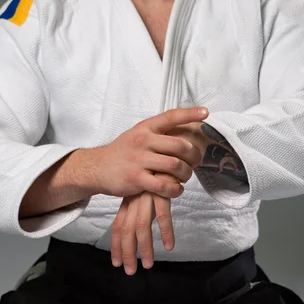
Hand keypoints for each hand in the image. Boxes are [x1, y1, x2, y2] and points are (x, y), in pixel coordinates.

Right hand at [92, 107, 206, 198]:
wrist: (96, 167)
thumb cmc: (122, 151)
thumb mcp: (137, 134)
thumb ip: (157, 132)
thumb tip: (185, 128)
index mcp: (145, 127)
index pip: (171, 116)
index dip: (190, 113)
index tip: (206, 113)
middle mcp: (142, 141)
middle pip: (179, 145)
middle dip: (194, 156)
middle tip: (196, 162)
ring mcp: (139, 160)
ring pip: (175, 166)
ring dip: (186, 174)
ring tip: (185, 177)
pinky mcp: (136, 179)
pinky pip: (163, 186)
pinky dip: (175, 189)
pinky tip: (176, 189)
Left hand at [111, 173, 177, 275]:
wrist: (167, 147)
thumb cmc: (159, 170)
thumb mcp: (146, 190)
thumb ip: (142, 207)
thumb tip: (141, 228)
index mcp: (130, 200)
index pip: (119, 226)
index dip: (117, 245)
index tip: (116, 262)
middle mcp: (135, 199)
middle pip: (126, 230)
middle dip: (127, 252)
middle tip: (130, 271)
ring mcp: (147, 195)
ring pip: (141, 227)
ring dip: (145, 248)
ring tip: (148, 264)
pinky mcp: (163, 191)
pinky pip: (163, 215)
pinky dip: (166, 232)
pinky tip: (169, 245)